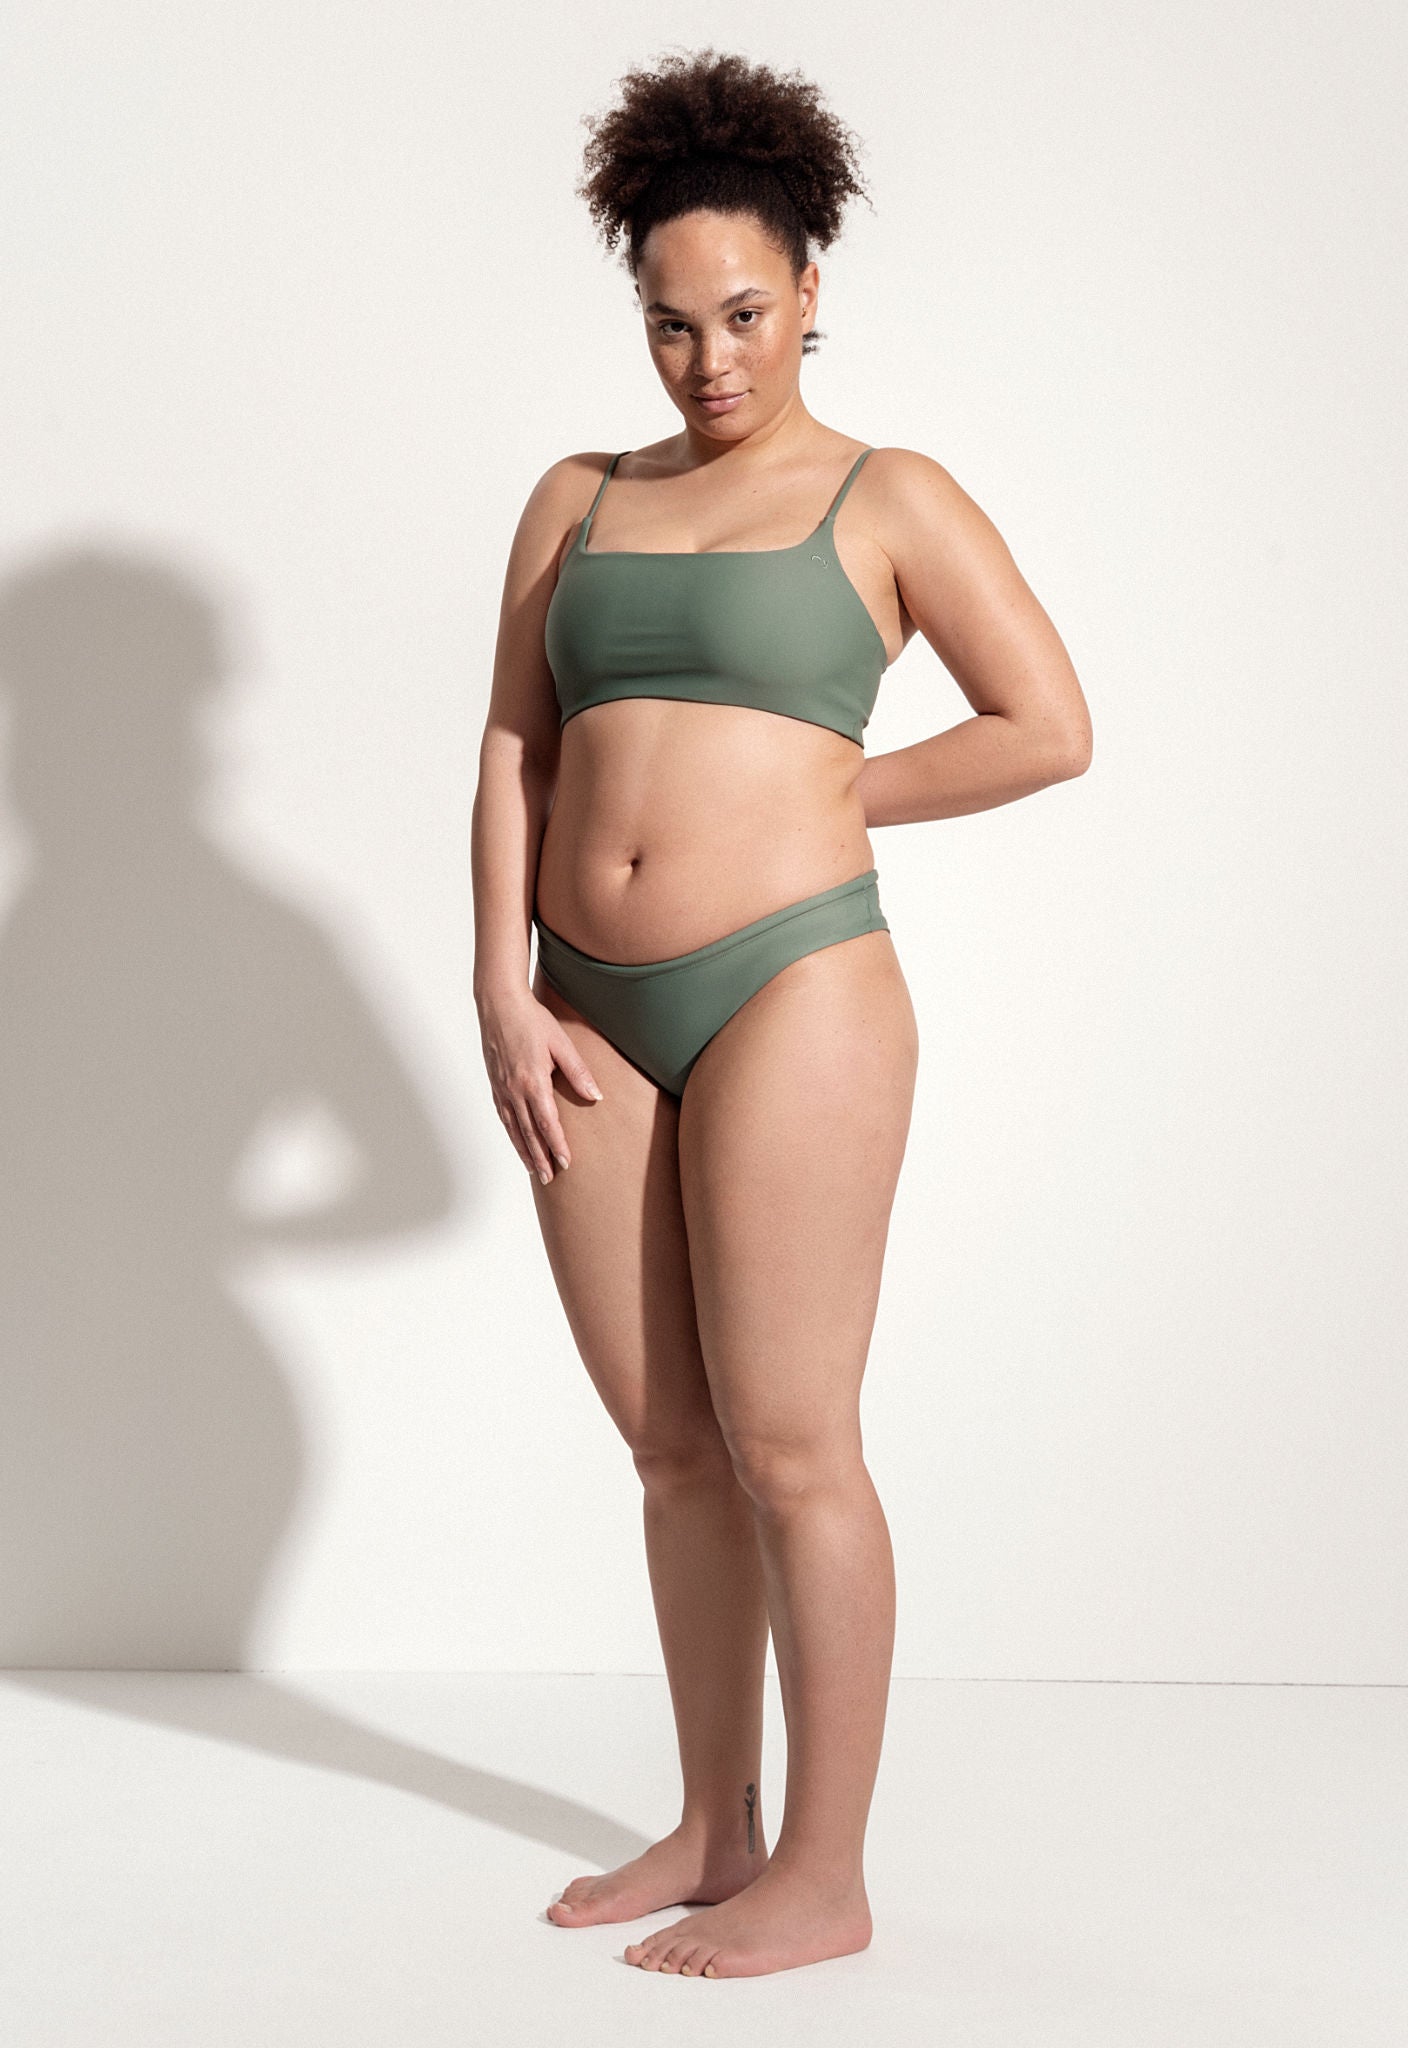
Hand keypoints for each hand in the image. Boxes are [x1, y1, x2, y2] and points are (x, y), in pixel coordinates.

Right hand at [478, 989, 602, 1184]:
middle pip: (529, 1132)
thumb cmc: (532, 1020)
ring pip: (514, 1128)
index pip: (547, 1123)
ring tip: (536, 1170)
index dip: (557, 1145)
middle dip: (541, 1157)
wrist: (498, 1004)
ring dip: (525, 1151)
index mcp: (533, 1081)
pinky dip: (512, 1134)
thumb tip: (596, 1096)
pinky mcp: (495, 1085)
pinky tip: (518, 1143)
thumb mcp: (561, 1043)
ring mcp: (502, 1089)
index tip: (566, 1162)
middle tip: (552, 1178)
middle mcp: (514, 1090)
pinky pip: (504, 1117)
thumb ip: (578, 1072)